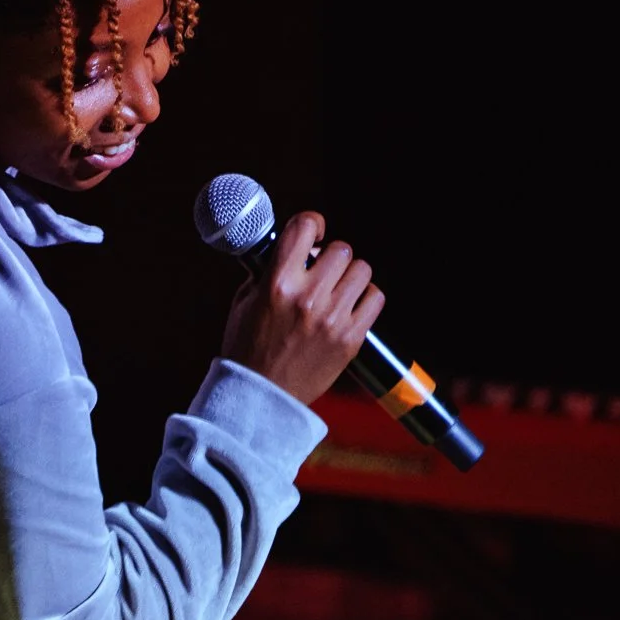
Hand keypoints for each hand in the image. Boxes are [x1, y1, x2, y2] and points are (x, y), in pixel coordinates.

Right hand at [221, 211, 385, 404]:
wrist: (260, 396)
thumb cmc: (247, 347)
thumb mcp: (244, 303)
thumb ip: (268, 272)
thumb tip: (293, 246)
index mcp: (276, 285)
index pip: (304, 228)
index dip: (312, 223)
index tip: (313, 232)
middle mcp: (307, 298)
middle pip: (340, 250)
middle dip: (330, 257)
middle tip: (320, 271)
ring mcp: (332, 319)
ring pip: (362, 270)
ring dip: (349, 276)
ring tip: (336, 290)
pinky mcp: (351, 338)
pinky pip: (375, 298)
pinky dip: (365, 298)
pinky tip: (349, 306)